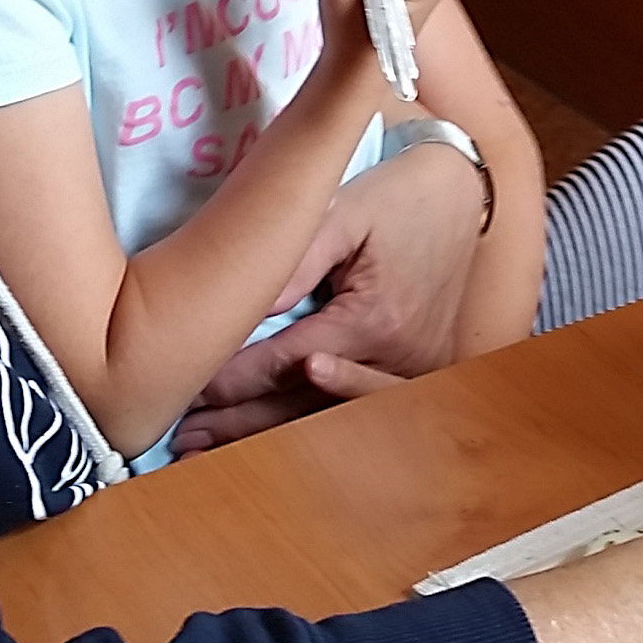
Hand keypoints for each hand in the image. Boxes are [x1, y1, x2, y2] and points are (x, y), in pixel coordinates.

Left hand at [169, 146, 483, 453]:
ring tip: (208, 447)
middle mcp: (399, 359)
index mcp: (375, 320)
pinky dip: (309, 427)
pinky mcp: (418, 375)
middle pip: (303, 406)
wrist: (459, 194)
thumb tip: (245, 301)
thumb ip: (297, 259)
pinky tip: (265, 440)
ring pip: (328, 420)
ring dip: (268, 436)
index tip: (184, 389)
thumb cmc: (396, 197)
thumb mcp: (344, 211)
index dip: (231, 380)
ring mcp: (412, 374)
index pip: (286, 364)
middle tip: (183, 433)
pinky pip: (355, 413)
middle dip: (240, 422)